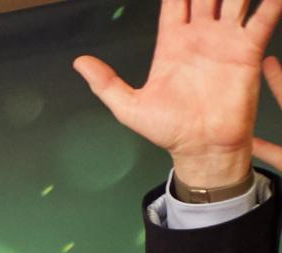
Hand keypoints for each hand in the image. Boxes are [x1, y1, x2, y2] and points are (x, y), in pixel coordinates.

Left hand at [75, 0, 281, 188]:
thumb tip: (79, 62)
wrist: (200, 148)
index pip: (175, 3)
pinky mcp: (247, 51)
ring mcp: (225, 41)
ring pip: (234, 0)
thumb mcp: (128, 107)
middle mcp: (200, 36)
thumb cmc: (168, 130)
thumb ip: (106, 83)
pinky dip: (269, 5)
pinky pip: (261, 21)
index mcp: (172, 44)